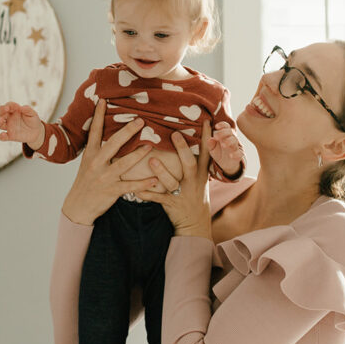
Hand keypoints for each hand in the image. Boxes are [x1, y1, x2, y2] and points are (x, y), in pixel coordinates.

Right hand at [0, 101, 44, 145]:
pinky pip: (3, 137)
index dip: (10, 105)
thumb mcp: (33, 114)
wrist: (36, 132)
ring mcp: (8, 127)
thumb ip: (28, 110)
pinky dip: (1, 136)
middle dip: (1, 110)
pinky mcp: (10, 136)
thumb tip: (21, 107)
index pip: (9, 105)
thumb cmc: (33, 120)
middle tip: (5, 110)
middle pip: (0, 112)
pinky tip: (3, 135)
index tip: (16, 106)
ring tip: (1, 121)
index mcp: (14, 110)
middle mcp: (9, 118)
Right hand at [61, 100, 156, 225]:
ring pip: (124, 163)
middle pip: (113, 144)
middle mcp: (96, 163)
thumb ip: (98, 149)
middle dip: (127, 131)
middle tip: (141, 120)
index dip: (99, 116)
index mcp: (90, 154)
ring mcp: (104, 177)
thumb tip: (109, 134)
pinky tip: (155, 180)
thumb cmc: (86, 182)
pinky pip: (130, 186)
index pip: (95, 132)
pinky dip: (143, 183)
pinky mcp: (112, 191)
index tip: (104, 101)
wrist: (77, 207)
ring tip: (150, 145)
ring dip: (139, 154)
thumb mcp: (88, 163)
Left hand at [137, 121, 212, 238]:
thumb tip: (191, 137)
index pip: (206, 152)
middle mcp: (194, 181)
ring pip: (173, 181)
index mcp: (201, 172)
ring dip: (162, 171)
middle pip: (190, 163)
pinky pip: (159, 199)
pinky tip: (137, 191)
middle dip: (183, 149)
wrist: (195, 223)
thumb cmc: (194, 194)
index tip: (206, 120)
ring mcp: (183, 193)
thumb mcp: (199, 178)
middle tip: (174, 134)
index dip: (207, 137)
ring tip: (152, 160)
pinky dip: (148, 194)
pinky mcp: (173, 204)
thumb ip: (196, 160)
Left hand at [207, 121, 243, 176]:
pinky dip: (236, 154)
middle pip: (230, 131)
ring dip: (229, 141)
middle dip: (223, 133)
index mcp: (225, 135)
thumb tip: (210, 139)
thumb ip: (210, 144)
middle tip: (216, 137)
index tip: (216, 126)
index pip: (226, 126)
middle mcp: (231, 138)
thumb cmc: (219, 153)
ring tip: (223, 145)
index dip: (222, 125)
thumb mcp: (212, 149)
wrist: (226, 165)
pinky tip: (231, 155)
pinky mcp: (239, 154)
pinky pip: (240, 153)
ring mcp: (236, 146)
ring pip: (235, 140)